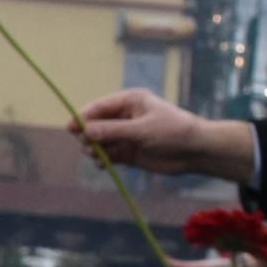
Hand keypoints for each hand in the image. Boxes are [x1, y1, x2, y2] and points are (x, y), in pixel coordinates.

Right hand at [78, 88, 255, 181]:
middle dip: (89, 135)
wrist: (195, 151)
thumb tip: (85, 131)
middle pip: (97, 124)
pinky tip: (104, 165)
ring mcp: (127, 135)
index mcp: (130, 102)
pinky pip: (109, 155)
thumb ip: (113, 131)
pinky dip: (104, 160)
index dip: (84, 116)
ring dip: (95, 149)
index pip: (100, 106)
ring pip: (101, 141)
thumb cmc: (173, 132)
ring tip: (98, 157)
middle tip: (88, 146)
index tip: (71, 127)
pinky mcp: (129, 152)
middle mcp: (126, 117)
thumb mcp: (142, 130)